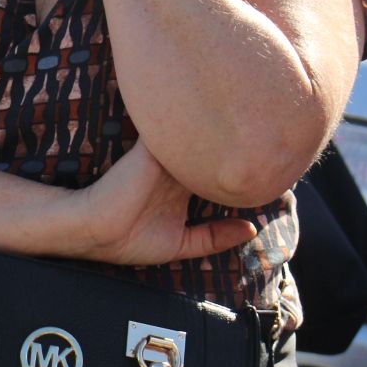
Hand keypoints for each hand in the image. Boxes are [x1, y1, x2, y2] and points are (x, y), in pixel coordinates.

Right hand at [67, 142, 255, 265]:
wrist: (96, 228)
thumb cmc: (131, 239)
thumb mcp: (181, 245)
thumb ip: (214, 237)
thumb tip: (250, 230)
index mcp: (181, 188)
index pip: (214, 172)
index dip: (237, 171)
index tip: (269, 168)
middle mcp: (176, 169)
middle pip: (211, 154)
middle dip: (237, 150)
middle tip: (271, 144)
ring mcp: (165, 157)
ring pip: (200, 140)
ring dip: (222, 135)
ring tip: (256, 125)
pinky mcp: (153, 148)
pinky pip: (180, 132)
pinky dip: (201, 129)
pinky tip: (228, 122)